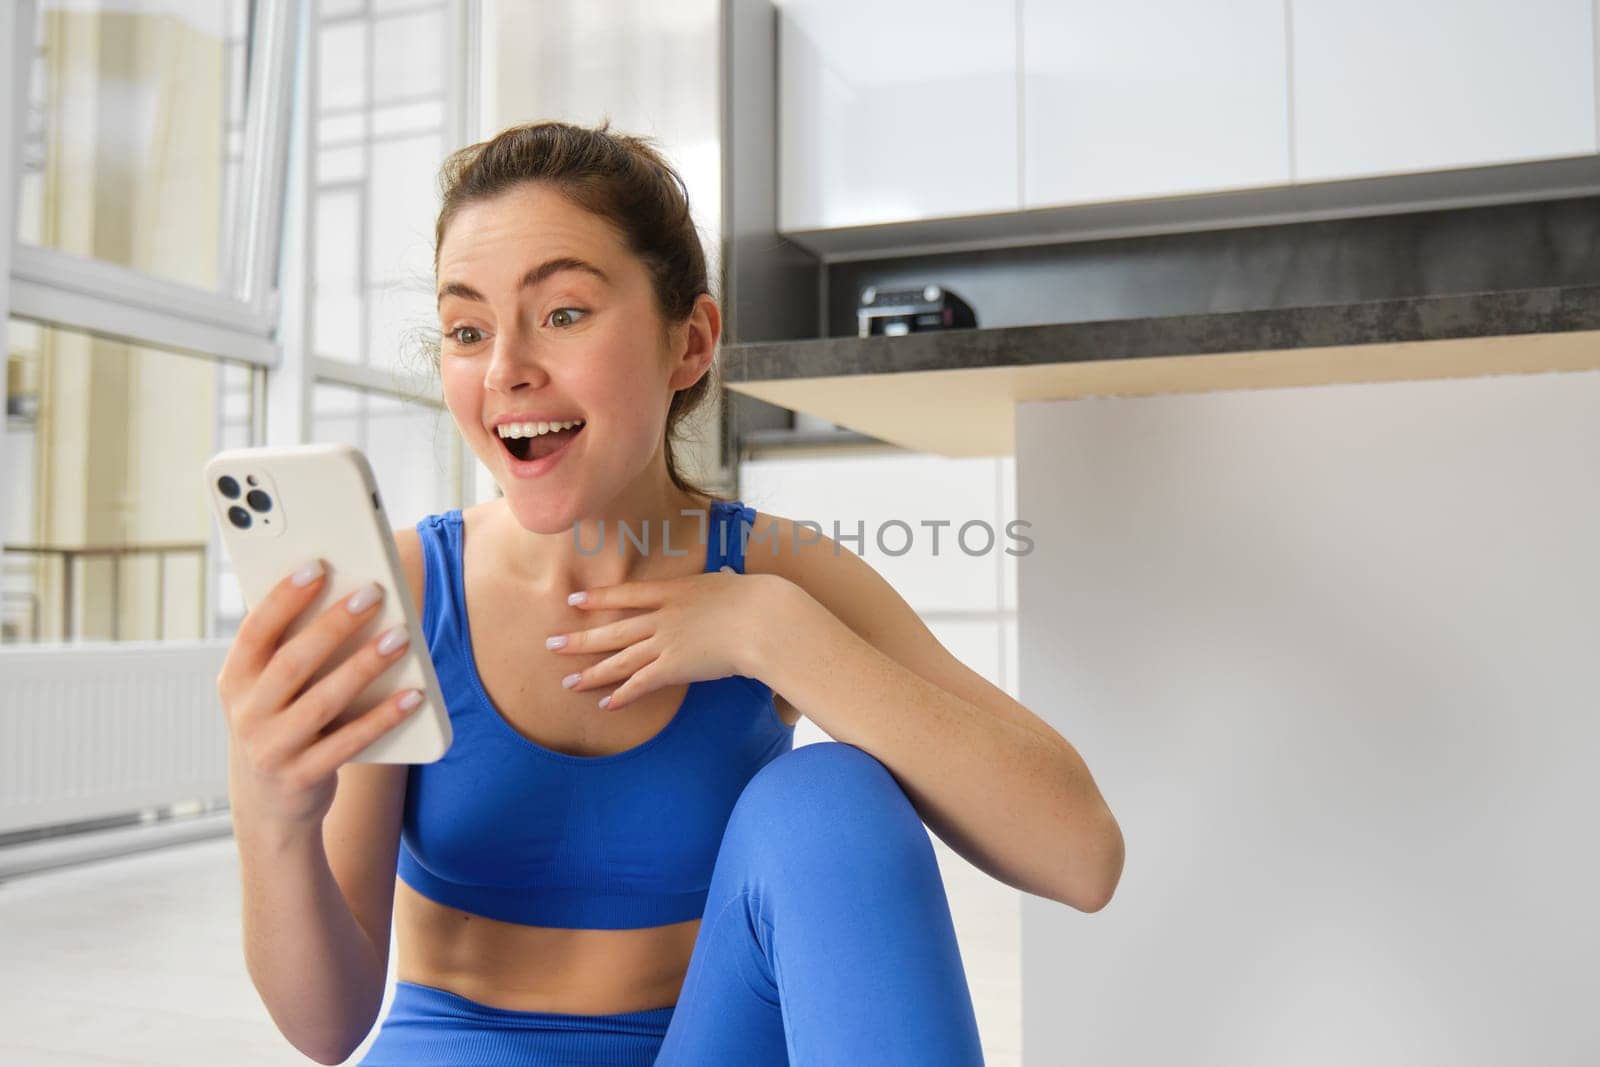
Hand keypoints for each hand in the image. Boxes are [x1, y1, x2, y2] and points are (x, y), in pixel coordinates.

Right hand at [215, 562, 422, 831]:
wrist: (268, 809)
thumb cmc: (280, 726)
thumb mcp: (268, 692)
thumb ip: (292, 651)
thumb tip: (347, 596)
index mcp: (235, 681)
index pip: (255, 631)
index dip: (283, 598)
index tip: (317, 566)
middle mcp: (247, 714)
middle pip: (293, 662)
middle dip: (334, 625)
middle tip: (373, 594)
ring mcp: (272, 748)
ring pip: (323, 701)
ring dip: (364, 666)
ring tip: (401, 638)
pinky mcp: (302, 777)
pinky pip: (349, 743)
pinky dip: (384, 717)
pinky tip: (415, 695)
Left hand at [548, 566, 783, 710]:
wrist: (761, 619)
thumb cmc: (757, 599)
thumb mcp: (733, 582)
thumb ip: (722, 582)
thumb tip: (730, 573)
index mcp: (675, 591)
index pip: (628, 594)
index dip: (599, 598)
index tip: (575, 600)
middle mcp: (663, 617)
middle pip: (613, 630)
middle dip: (580, 639)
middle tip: (551, 645)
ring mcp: (666, 643)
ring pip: (619, 660)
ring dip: (591, 673)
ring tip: (567, 683)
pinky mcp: (674, 668)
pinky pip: (641, 685)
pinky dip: (621, 696)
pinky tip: (605, 704)